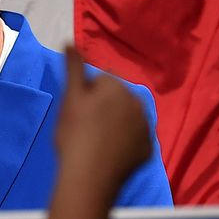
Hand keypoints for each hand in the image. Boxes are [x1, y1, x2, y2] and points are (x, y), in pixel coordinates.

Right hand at [56, 45, 151, 195]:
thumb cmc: (75, 134)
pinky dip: (125, 144)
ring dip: (116, 124)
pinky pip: (134, 140)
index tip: (78, 112)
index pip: (101, 82)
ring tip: (97, 142)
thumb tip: (70, 42)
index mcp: (117, 87)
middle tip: (86, 128)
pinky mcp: (147, 150)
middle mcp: (137, 102)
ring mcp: (145, 127)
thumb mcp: (70, 98)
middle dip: (105, 107)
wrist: (89, 177)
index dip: (87, 95)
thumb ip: (73, 68)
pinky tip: (110, 154)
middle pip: (117, 99)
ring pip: (128, 119)